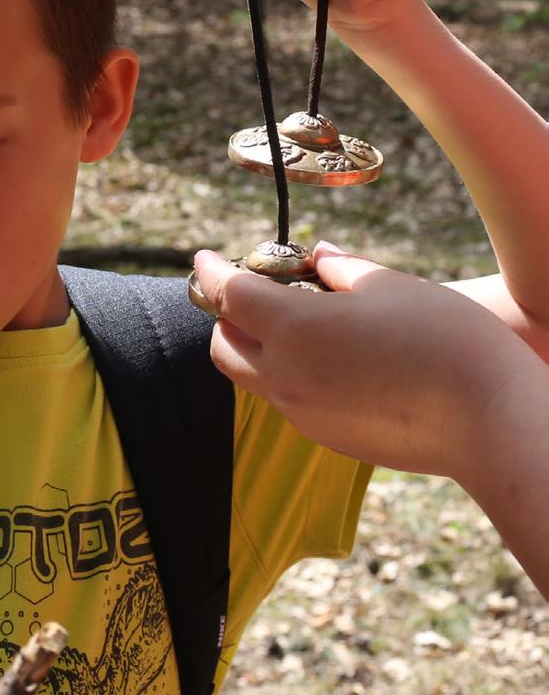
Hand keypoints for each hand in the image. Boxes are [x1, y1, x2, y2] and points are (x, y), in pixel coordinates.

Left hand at [192, 241, 520, 477]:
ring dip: (256, 346)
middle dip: (227, 314)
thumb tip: (316, 259)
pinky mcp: (328, 437)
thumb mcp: (388, 285)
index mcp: (292, 328)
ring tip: (298, 320)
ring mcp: (303, 413)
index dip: (210, 271)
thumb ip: (340, 271)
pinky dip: (288, 373)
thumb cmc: (443, 339)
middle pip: (224, 344)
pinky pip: (288, 400)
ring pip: (253, 377)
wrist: (489, 419)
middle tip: (257, 288)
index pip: (227, 294)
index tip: (204, 257)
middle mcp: (285, 376)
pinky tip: (331, 357)